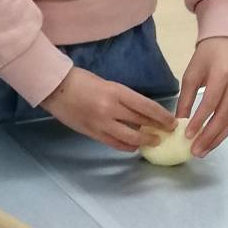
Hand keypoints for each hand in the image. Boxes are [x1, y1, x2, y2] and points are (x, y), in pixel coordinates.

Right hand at [44, 67, 176, 152]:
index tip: (172, 122)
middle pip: (141, 123)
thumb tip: (140, 112)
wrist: (55, 88)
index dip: (162, 117)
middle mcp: (111, 109)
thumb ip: (123, 98)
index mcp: (117, 92)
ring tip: (154, 142)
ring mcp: (101, 123)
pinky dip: (126, 146)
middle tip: (167, 134)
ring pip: (129, 137)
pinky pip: (114, 143)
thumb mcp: (107, 84)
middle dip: (157, 129)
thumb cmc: (81, 81)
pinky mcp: (92, 133)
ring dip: (144, 141)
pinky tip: (134, 146)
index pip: (147, 107)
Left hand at [177, 37, 227, 155]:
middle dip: (209, 136)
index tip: (187, 135)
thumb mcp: (192, 73)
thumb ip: (186, 98)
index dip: (200, 121)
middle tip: (196, 151)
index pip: (211, 103)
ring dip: (218, 138)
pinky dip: (224, 132)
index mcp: (222, 76)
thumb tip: (178, 122)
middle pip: (224, 116)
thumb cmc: (207, 56)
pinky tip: (213, 141)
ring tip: (203, 151)